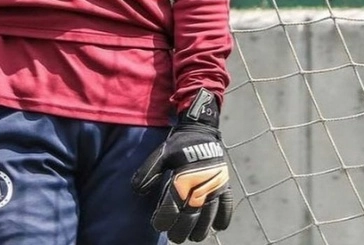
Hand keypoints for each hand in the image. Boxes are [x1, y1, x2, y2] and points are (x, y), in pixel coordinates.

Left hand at [131, 89, 233, 242]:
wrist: (201, 130)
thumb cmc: (179, 144)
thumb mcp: (161, 153)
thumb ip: (149, 171)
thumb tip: (137, 190)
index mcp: (183, 176)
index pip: (173, 205)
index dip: (165, 218)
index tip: (158, 226)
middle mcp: (201, 183)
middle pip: (191, 215)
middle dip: (181, 229)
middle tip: (174, 237)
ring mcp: (215, 185)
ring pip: (209, 215)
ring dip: (201, 229)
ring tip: (193, 237)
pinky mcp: (225, 184)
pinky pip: (227, 206)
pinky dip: (223, 218)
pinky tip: (217, 227)